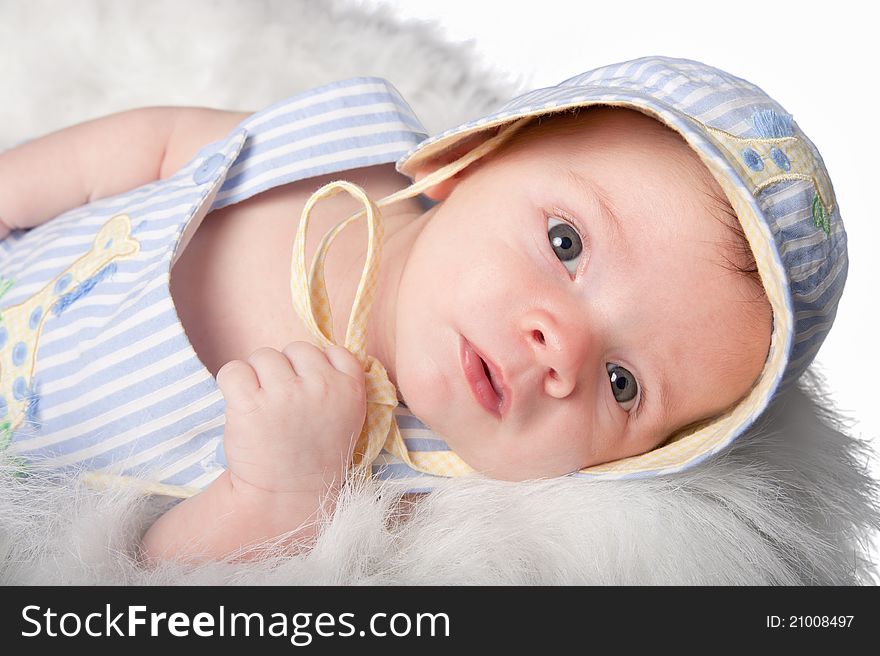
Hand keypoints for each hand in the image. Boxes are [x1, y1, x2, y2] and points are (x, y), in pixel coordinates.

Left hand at [216, 342, 366, 498]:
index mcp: (350, 389)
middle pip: (295, 349)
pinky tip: (240, 405)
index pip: (334, 351)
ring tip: (262, 408)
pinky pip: (234, 369)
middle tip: (283, 404)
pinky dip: (232, 383)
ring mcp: (285, 394)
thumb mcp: (347, 419)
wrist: (285, 498)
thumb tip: (316, 352)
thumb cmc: (313, 456)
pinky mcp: (250, 404)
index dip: (316, 368)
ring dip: (257, 377)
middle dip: (286, 371)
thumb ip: (338, 384)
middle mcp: (321, 387)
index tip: (309, 391)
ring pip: (263, 356)